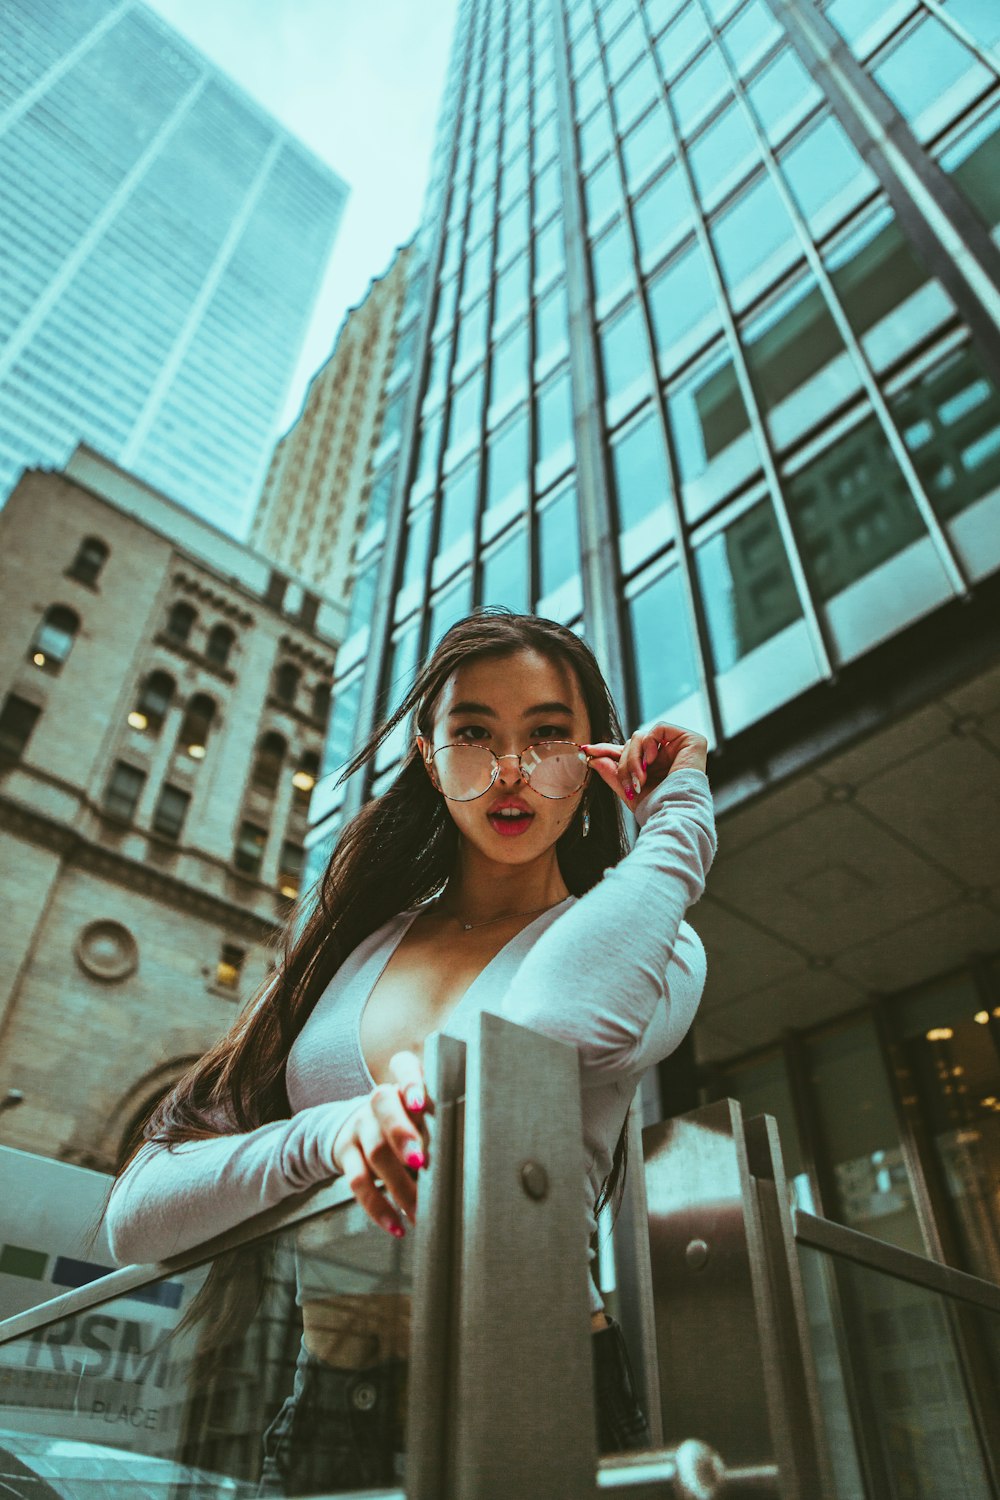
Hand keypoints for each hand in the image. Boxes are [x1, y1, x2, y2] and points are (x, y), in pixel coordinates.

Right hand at [331, 1051, 434, 1238]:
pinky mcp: (346, 1154)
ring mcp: (360, 1126)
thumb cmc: (407, 1120)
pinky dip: (378, 1207)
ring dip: (399, 1183)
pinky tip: (396, 1224)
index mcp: (404, 1084)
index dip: (411, 1081)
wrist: (354, 1127)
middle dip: (402, 1133)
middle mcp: (379, 1100)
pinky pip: (357, 1182)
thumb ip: (443, 1120)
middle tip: (421, 1161)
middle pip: (384, 1105)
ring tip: (420, 1209)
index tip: (421, 1103)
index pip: (404, 1066)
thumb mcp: (422, 1111)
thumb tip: (478, 1151)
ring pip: (375, 1149)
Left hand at [581, 721, 707, 813]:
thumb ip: (612, 772)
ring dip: (634, 758)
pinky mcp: (692, 740)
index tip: (588, 751)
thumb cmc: (656, 808)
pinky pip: (660, 728)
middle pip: (632, 744)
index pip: (628, 752)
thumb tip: (593, 758)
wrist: (674, 814)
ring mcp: (679, 747)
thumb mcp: (627, 790)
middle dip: (624, 763)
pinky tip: (653, 760)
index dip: (607, 750)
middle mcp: (667, 756)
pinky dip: (650, 743)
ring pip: (642, 736)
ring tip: (640, 778)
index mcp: (654, 767)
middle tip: (629, 783)